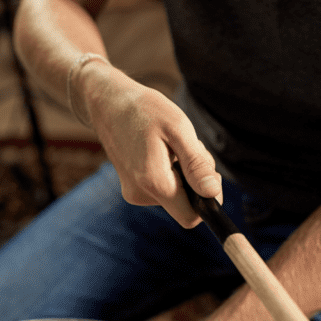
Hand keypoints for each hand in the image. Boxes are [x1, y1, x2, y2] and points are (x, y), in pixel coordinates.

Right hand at [79, 64, 221, 227]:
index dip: (208, 201)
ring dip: (183, 173)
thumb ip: (196, 164)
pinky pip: (163, 189)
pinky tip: (161, 150)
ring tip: (171, 145)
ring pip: (175, 196)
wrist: (108, 103)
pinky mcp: (132, 188)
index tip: (208, 173)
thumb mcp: (178, 129)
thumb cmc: (144, 110)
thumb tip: (213, 192)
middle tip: (187, 148)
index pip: (190, 217)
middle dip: (194, 181)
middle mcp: (141, 194)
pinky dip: (171, 172)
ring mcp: (134, 193)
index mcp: (154, 182)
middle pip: (185, 205)